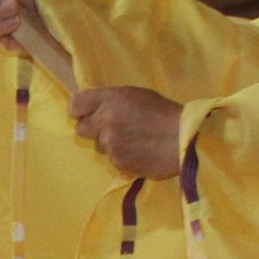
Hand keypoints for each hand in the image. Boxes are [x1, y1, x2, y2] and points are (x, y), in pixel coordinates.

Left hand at [68, 85, 186, 178]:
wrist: (184, 139)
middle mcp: (105, 120)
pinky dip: (123, 157)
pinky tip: (140, 152)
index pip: (75, 104)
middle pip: (81, 129)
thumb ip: (112, 100)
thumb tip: (94, 108)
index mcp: (110, 99)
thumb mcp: (137, 95)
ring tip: (135, 141)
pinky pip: (112, 160)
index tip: (87, 114)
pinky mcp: (118, 162)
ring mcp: (110, 143)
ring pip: (99, 146)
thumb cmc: (164, 113)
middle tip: (113, 129)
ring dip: (111, 144)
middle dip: (94, 129)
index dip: (80, 110)